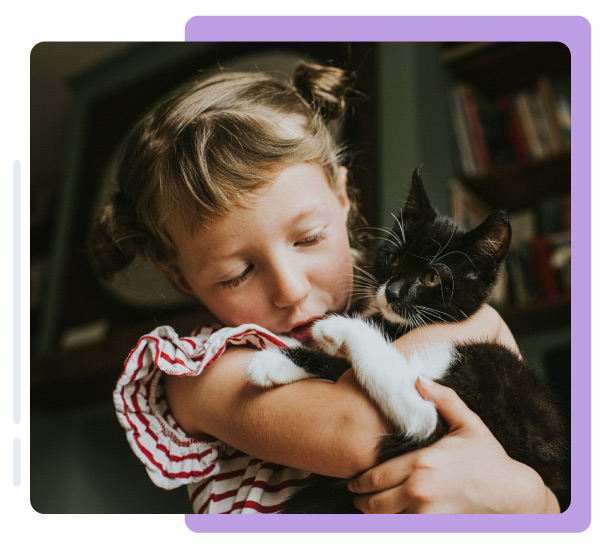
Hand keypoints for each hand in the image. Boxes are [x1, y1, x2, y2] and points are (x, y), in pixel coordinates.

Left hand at [347, 376, 559, 513]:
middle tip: (356, 497)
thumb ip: (443, 399)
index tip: (353, 481)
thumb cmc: (489, 458)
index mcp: (421, 462)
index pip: (376, 475)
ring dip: (375, 516)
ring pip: (387, 520)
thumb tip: (418, 378)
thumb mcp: (468, 423)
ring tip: (368, 509)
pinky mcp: (436, 529)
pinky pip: (405, 531)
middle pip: (376, 502)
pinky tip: (392, 521)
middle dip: (362, 500)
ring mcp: (427, 513)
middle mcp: (420, 490)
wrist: (513, 494)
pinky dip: (396, 526)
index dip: (360, 481)